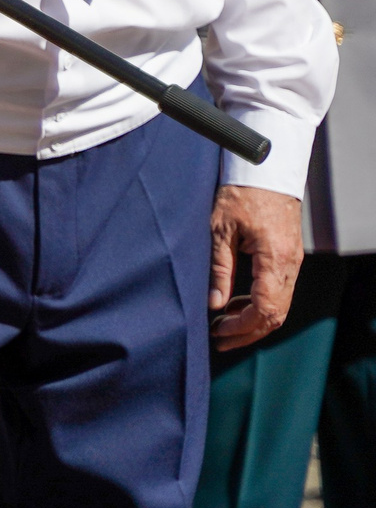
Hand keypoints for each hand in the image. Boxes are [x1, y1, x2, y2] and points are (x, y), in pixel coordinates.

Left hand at [210, 184, 303, 350]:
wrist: (265, 168)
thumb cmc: (240, 192)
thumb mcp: (219, 229)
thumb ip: (219, 268)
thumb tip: (215, 304)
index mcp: (275, 259)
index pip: (266, 309)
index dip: (243, 326)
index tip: (218, 332)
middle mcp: (290, 264)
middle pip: (276, 313)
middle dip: (248, 331)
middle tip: (218, 339)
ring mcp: (292, 261)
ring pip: (279, 304)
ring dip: (253, 319)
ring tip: (223, 326)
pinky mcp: (288, 255)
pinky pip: (279, 290)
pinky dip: (259, 303)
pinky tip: (235, 304)